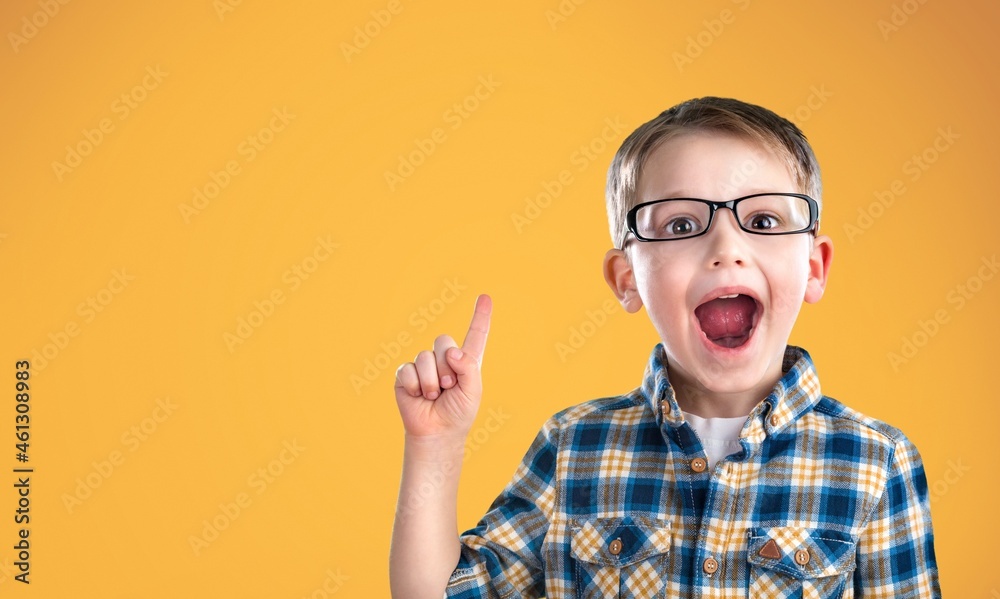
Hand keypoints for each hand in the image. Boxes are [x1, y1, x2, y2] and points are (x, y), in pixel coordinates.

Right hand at [394, 294, 491, 439]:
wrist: (437, 432)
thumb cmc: (458, 413)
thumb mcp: (473, 390)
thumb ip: (468, 367)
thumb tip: (451, 351)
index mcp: (465, 361)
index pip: (475, 334)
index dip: (480, 316)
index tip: (485, 297)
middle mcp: (444, 359)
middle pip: (443, 340)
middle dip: (446, 365)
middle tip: (448, 387)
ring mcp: (423, 365)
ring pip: (425, 356)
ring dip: (431, 380)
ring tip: (435, 395)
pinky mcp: (406, 375)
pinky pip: (408, 369)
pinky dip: (416, 385)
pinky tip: (419, 396)